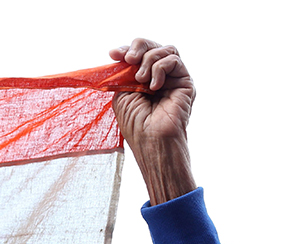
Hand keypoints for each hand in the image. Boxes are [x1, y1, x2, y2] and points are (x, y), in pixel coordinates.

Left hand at [109, 39, 196, 204]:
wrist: (152, 141)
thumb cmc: (136, 124)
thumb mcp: (122, 94)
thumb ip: (124, 73)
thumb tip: (122, 54)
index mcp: (142, 81)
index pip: (138, 55)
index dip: (126, 49)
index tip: (114, 53)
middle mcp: (159, 77)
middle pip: (152, 47)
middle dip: (138, 47)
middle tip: (129, 59)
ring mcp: (173, 79)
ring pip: (165, 50)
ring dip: (149, 59)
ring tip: (141, 79)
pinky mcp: (185, 82)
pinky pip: (174, 60)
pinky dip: (160, 68)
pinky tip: (153, 86)